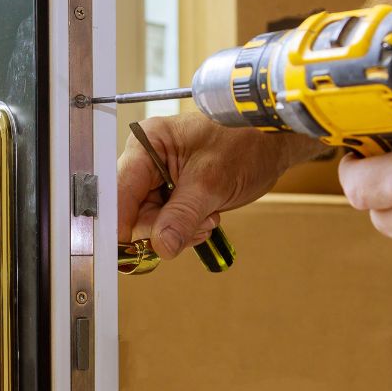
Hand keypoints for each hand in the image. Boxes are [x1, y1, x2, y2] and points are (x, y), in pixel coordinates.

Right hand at [118, 112, 320, 258]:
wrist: (272, 143)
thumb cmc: (245, 141)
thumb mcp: (212, 180)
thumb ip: (182, 215)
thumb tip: (160, 246)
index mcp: (147, 144)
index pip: (119, 190)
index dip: (121, 221)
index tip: (127, 249)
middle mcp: (146, 160)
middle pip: (131, 211)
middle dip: (163, 226)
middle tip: (197, 224)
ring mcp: (158, 177)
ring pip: (150, 221)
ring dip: (179, 229)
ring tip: (208, 217)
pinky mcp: (172, 192)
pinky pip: (166, 222)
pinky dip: (186, 228)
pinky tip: (207, 218)